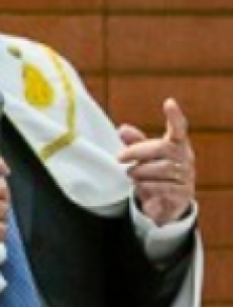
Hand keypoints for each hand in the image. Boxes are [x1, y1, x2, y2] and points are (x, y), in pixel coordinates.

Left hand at [117, 98, 195, 224]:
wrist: (170, 203)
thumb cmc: (156, 174)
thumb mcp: (145, 158)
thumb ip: (135, 144)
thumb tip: (122, 129)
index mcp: (178, 145)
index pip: (179, 127)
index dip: (174, 115)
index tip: (168, 102)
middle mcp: (185, 157)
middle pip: (162, 147)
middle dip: (137, 151)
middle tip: (120, 158)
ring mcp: (186, 175)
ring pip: (161, 168)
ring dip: (140, 171)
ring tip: (131, 175)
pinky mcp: (182, 193)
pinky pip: (162, 187)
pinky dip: (146, 187)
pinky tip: (140, 186)